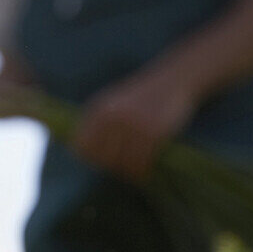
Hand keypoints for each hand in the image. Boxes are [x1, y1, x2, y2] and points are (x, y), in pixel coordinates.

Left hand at [74, 68, 198, 181]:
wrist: (173, 79)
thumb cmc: (141, 96)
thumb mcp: (112, 102)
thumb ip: (96, 124)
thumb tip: (79, 152)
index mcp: (99, 110)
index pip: (82, 147)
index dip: (90, 158)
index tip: (101, 162)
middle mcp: (113, 117)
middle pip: (103, 158)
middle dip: (112, 166)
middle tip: (122, 168)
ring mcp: (133, 125)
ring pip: (122, 163)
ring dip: (128, 172)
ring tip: (133, 172)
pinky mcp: (153, 132)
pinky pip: (141, 162)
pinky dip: (142, 171)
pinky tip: (145, 170)